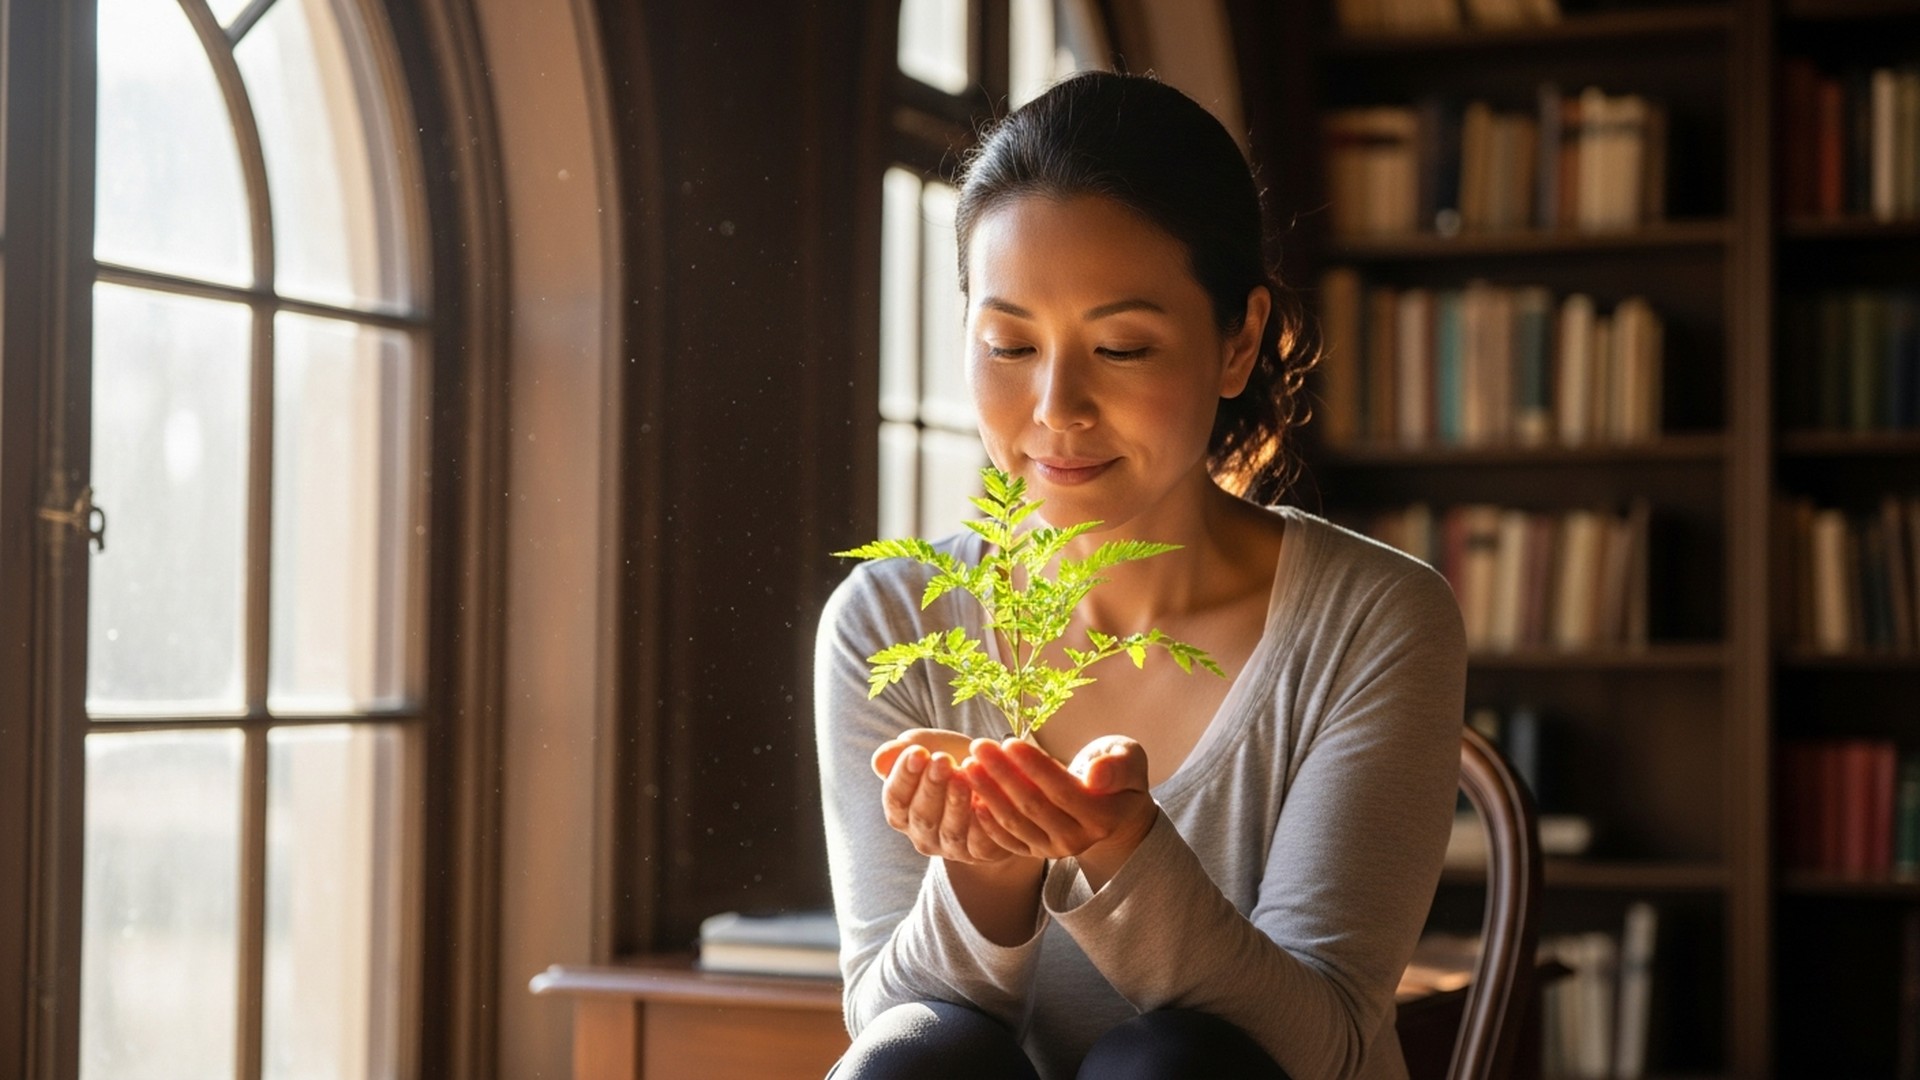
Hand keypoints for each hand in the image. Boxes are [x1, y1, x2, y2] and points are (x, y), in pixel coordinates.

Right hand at [873, 729, 1019, 864]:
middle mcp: (922, 835)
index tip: (918, 751)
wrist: (989, 775)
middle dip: (931, 786)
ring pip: (950, 831)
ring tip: (962, 775)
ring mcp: (951, 847)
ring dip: (955, 803)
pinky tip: (985, 801)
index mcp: (901, 812)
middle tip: (942, 760)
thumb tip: (880, 760)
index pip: (895, 798)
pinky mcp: (980, 852)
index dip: (904, 776)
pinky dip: (982, 824)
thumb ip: (901, 752)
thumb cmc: (950, 760)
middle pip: (921, 815)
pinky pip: (980, 843)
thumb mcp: (925, 747)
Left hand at [960, 735, 1158, 882]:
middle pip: (1032, 806)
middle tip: (979, 746)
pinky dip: (986, 821)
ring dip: (988, 793)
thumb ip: (1117, 765)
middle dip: (1002, 774)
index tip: (1010, 742)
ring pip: (1014, 822)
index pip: (1062, 791)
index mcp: (1103, 816)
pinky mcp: (1034, 852)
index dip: (1034, 767)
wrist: (1112, 808)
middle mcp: (1078, 839)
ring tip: (969, 765)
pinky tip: (970, 797)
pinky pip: (1005, 840)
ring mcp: (1053, 849)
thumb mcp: (1128, 758)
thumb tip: (1096, 776)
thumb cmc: (1116, 772)